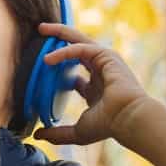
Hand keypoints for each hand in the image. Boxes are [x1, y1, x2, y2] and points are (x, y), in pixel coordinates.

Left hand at [31, 22, 152, 146]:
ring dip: (60, 33)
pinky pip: (81, 48)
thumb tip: (37, 135)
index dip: (58, 69)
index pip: (75, 75)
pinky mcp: (106, 56)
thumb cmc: (108, 125)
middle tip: (40, 32)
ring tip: (41, 29)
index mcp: (95, 89)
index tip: (41, 67)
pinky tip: (48, 59)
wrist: (128, 119)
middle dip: (59, 39)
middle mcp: (100, 72)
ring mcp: (105, 62)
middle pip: (76, 49)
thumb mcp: (78, 131)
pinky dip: (64, 51)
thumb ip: (57, 133)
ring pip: (79, 40)